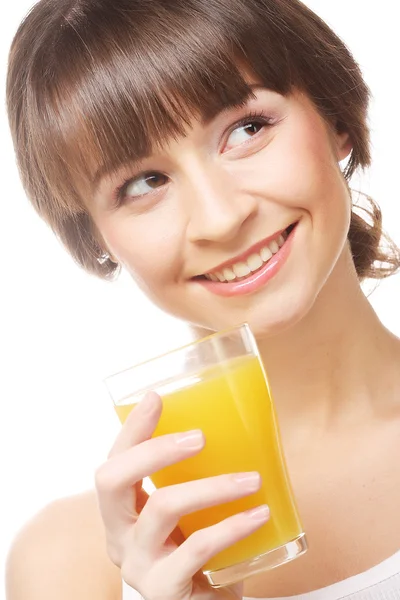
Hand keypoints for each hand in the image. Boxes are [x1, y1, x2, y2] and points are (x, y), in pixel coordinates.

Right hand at [95, 392, 269, 599]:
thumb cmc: (197, 553)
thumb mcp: (187, 512)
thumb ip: (194, 477)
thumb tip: (236, 426)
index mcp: (121, 509)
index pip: (114, 459)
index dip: (132, 428)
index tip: (157, 397)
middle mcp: (118, 534)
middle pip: (112, 480)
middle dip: (155, 449)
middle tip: (200, 436)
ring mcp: (137, 563)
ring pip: (162, 508)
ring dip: (212, 487)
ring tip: (251, 479)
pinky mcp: (164, 589)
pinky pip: (196, 549)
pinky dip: (231, 526)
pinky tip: (258, 514)